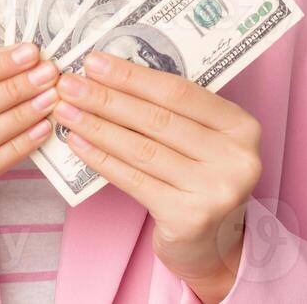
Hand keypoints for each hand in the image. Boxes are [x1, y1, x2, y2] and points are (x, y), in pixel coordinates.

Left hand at [55, 52, 261, 303]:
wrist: (213, 244)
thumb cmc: (200, 178)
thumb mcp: (203, 139)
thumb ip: (173, 111)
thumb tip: (109, 75)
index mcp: (242, 126)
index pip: (179, 92)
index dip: (133, 76)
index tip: (94, 62)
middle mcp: (236, 158)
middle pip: (157, 119)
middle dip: (106, 98)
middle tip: (68, 84)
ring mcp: (215, 191)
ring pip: (142, 149)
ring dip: (96, 127)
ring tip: (65, 111)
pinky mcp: (189, 218)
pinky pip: (134, 180)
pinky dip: (101, 159)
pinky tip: (77, 143)